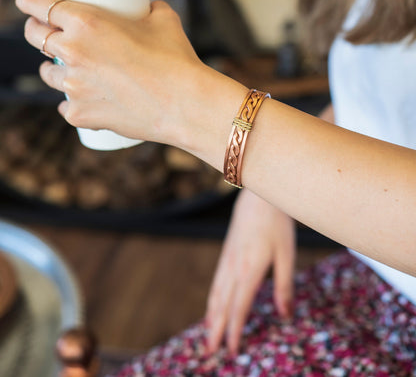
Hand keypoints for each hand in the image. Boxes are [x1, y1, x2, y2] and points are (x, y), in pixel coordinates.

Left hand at [16, 0, 203, 144]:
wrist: (184, 104)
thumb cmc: (175, 59)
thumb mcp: (163, 19)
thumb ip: (147, 8)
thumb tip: (146, 6)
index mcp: (86, 22)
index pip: (36, 4)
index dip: (27, 0)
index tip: (27, 1)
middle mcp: (72, 52)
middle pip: (34, 35)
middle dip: (37, 30)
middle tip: (51, 32)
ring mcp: (73, 86)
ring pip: (47, 72)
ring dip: (55, 67)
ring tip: (75, 69)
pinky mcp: (80, 113)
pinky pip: (65, 106)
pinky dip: (73, 102)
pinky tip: (86, 99)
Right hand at [205, 188, 294, 354]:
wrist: (257, 196)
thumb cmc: (276, 223)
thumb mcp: (287, 253)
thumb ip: (284, 285)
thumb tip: (285, 315)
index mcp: (250, 268)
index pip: (239, 306)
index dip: (236, 329)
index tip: (232, 350)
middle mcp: (234, 267)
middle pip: (222, 304)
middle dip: (216, 330)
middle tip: (209, 353)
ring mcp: (227, 260)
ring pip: (216, 294)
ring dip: (211, 318)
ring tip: (208, 338)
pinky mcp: (226, 254)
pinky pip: (216, 283)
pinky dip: (212, 301)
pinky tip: (212, 309)